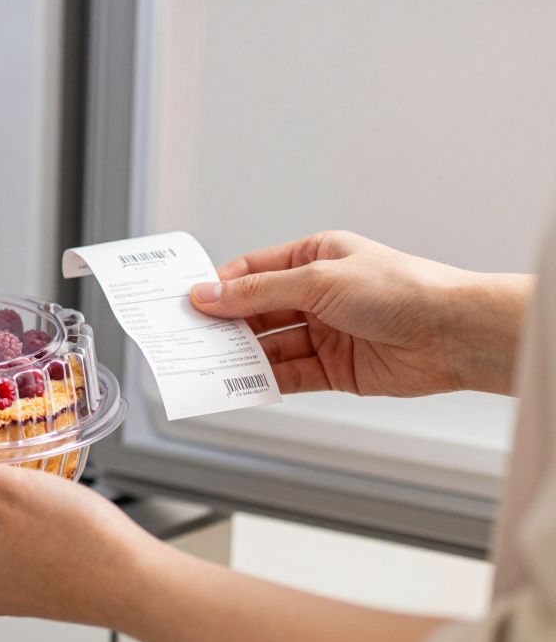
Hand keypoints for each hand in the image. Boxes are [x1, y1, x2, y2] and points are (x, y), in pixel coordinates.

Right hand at [190, 230, 531, 396]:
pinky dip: (264, 380)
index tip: (188, 302)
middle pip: (257, 310)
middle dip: (225, 323)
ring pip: (269, 345)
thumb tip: (209, 294)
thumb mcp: (318, 280)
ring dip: (240, 354)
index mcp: (314, 258)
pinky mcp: (334, 369)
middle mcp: (317, 294)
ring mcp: (325, 332)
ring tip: (208, 362)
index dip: (220, 286)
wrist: (453, 333)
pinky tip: (242, 383)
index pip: (253, 271)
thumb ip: (259, 291)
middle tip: (189, 336)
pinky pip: (289, 374)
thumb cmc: (400, 289)